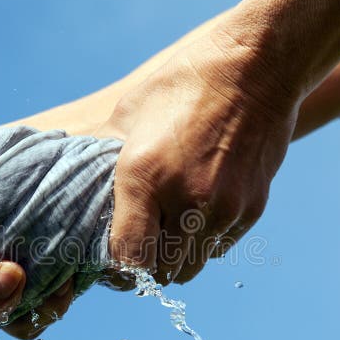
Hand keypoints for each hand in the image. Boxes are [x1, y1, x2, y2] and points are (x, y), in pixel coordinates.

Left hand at [97, 30, 297, 283]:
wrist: (257, 66)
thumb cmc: (184, 84)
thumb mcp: (129, 114)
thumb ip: (106, 161)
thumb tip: (83, 189)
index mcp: (145, 177)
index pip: (129, 261)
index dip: (118, 270)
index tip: (114, 259)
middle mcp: (187, 201)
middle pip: (162, 273)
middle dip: (146, 267)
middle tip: (139, 247)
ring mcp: (224, 209)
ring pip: (193, 267)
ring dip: (176, 257)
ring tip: (167, 230)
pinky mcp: (251, 209)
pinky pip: (219, 247)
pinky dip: (204, 241)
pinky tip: (196, 212)